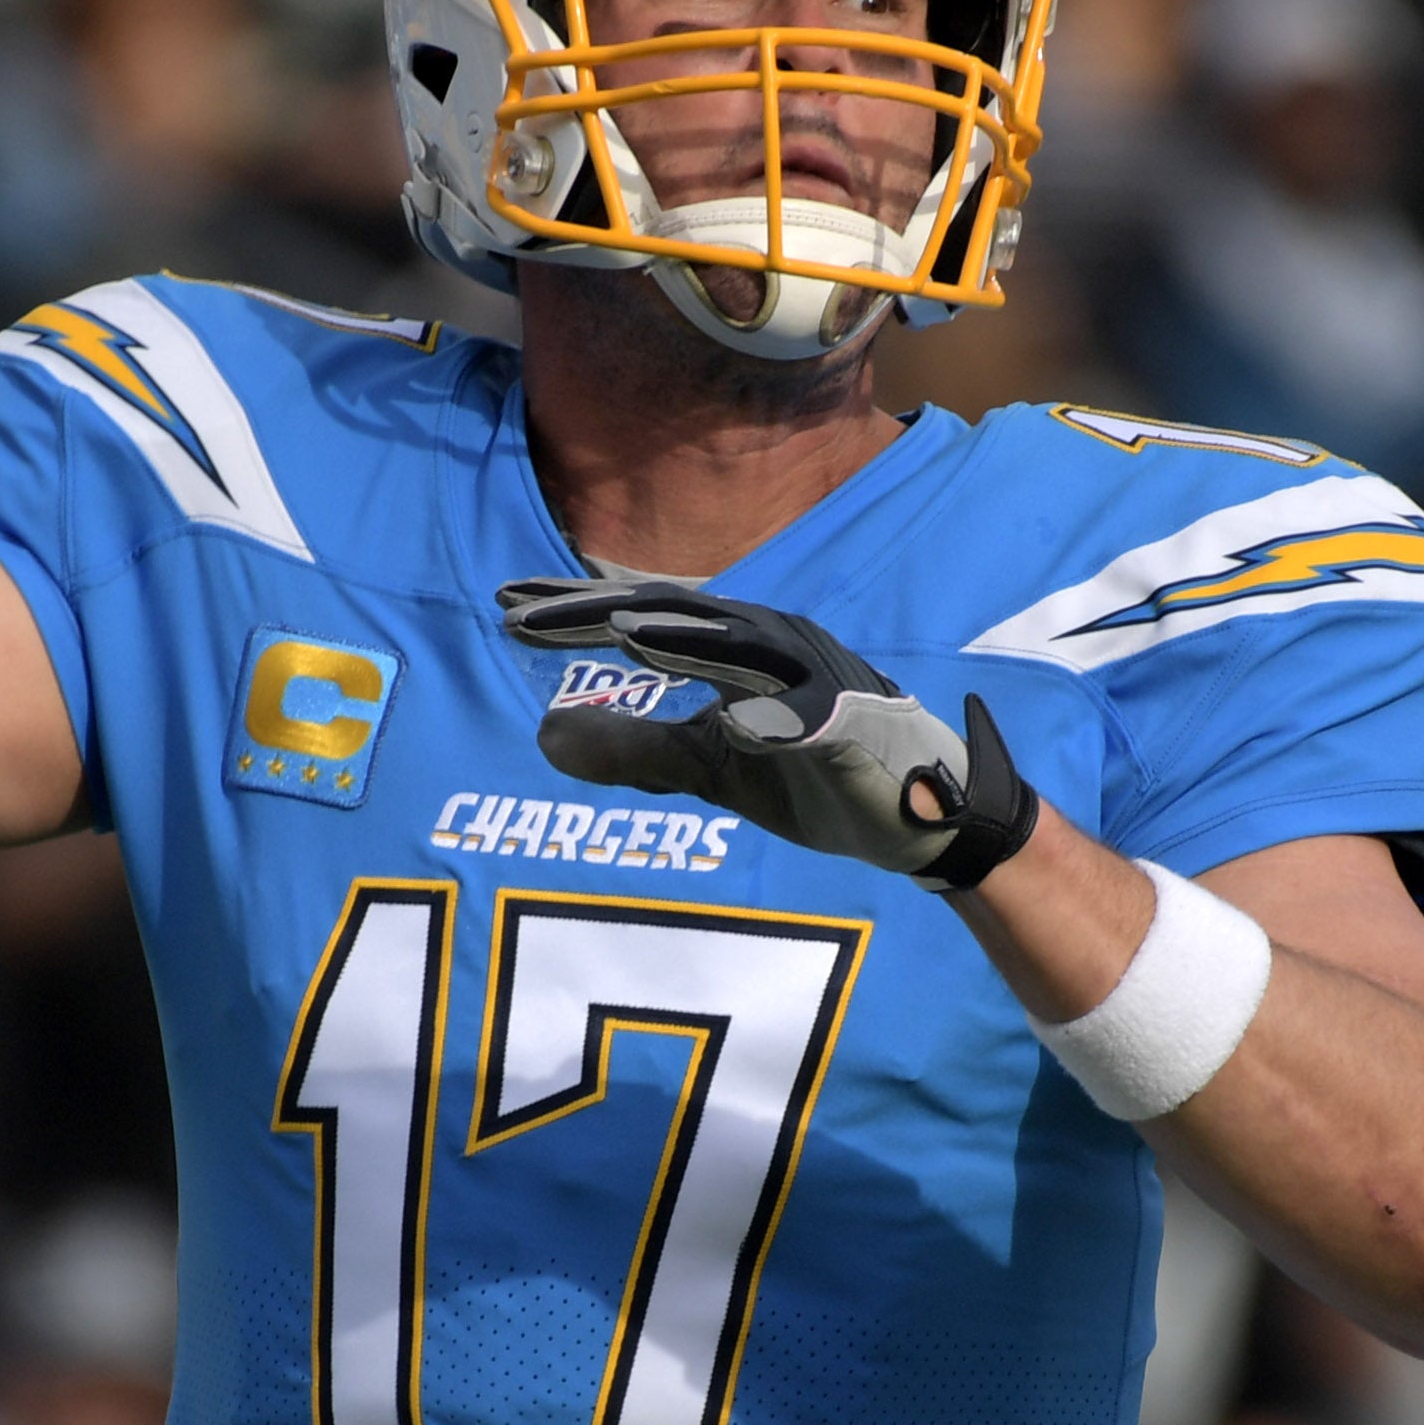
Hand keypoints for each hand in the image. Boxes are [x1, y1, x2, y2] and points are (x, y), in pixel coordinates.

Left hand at [498, 576, 1038, 886]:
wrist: (918, 816)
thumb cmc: (812, 776)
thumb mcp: (708, 766)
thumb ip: (635, 750)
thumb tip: (544, 738)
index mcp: (738, 646)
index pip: (644, 617)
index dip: (576, 610)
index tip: (505, 608)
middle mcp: (775, 645)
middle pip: (679, 619)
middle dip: (603, 613)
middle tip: (524, 615)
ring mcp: (820, 683)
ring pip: (747, 654)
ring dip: (689, 643)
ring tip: (625, 636)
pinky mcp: (858, 732)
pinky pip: (817, 724)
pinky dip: (779, 722)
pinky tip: (738, 728)